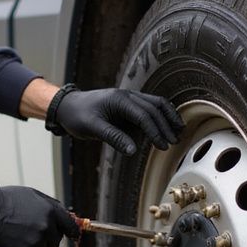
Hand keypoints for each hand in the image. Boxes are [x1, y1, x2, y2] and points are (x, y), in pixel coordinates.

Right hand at [0, 184, 79, 246]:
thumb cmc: (7, 200)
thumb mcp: (33, 195)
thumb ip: (52, 205)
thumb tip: (67, 215)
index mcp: (51, 212)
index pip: (70, 227)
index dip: (72, 233)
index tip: (73, 236)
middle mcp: (46, 227)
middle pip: (55, 241)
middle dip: (47, 239)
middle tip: (31, 232)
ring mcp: (36, 242)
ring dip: (33, 246)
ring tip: (18, 235)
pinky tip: (12, 245)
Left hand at [48, 86, 183, 154]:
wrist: (67, 106)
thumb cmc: (77, 115)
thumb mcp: (92, 128)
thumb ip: (113, 138)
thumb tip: (133, 151)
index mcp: (119, 100)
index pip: (143, 115)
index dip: (155, 131)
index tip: (162, 145)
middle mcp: (127, 95)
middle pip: (154, 108)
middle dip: (166, 125)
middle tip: (174, 142)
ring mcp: (129, 98)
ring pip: (156, 104)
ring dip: (168, 117)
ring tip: (179, 132)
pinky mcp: (129, 104)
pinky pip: (150, 106)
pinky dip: (161, 115)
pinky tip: (168, 125)